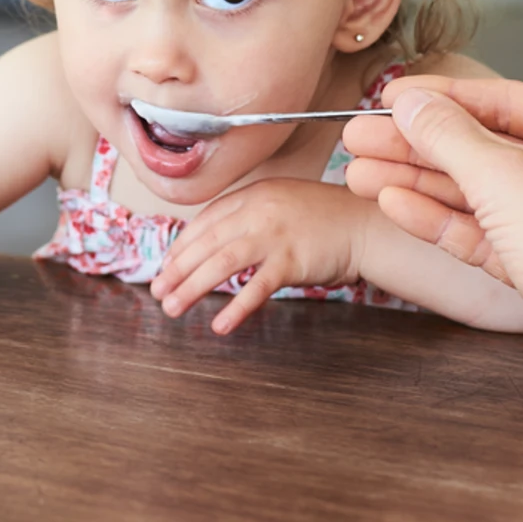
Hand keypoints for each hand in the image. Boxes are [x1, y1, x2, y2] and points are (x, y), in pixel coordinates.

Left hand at [150, 179, 363, 334]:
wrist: (364, 226)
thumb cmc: (323, 220)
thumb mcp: (279, 205)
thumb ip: (248, 218)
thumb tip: (212, 245)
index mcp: (252, 196)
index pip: (204, 221)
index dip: (180, 247)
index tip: (166, 267)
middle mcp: (258, 211)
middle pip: (205, 242)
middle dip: (176, 270)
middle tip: (158, 291)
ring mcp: (274, 235)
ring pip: (220, 262)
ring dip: (192, 287)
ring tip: (173, 307)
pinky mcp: (292, 260)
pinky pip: (256, 287)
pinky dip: (235, 307)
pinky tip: (220, 325)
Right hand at [340, 77, 522, 401]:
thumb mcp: (500, 174)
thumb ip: (446, 134)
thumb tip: (407, 102)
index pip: (504, 100)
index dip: (439, 98)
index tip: (390, 97)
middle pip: (485, 147)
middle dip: (417, 145)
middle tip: (360, 137)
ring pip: (479, 191)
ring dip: (418, 181)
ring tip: (358, 171)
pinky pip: (485, 230)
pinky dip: (440, 217)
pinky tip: (393, 203)